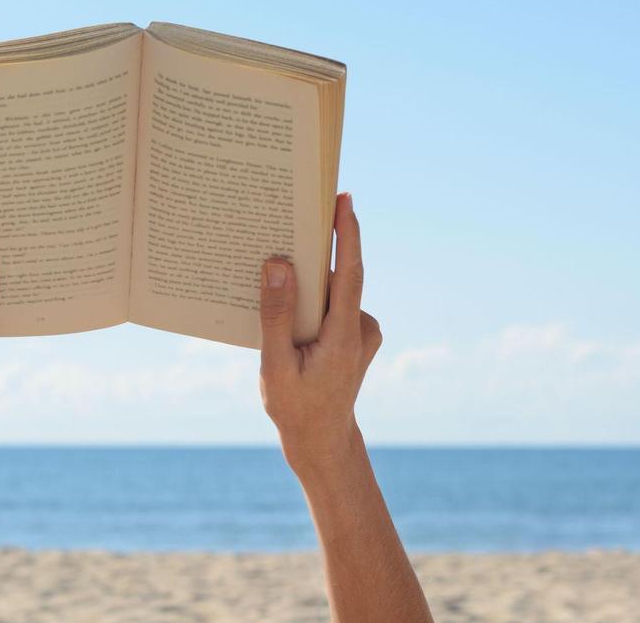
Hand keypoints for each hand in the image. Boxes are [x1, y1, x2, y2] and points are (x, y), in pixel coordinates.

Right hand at [259, 192, 381, 475]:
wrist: (323, 441)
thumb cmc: (296, 407)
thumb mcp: (275, 365)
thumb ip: (276, 315)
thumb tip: (277, 266)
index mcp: (344, 336)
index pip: (349, 273)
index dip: (347, 234)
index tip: (344, 199)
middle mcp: (361, 329)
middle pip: (340, 275)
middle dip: (317, 246)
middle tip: (292, 213)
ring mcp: (363, 332)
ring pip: (333, 291)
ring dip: (309, 278)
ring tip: (276, 264)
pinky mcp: (357, 334)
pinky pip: (333, 304)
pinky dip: (313, 297)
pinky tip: (287, 301)